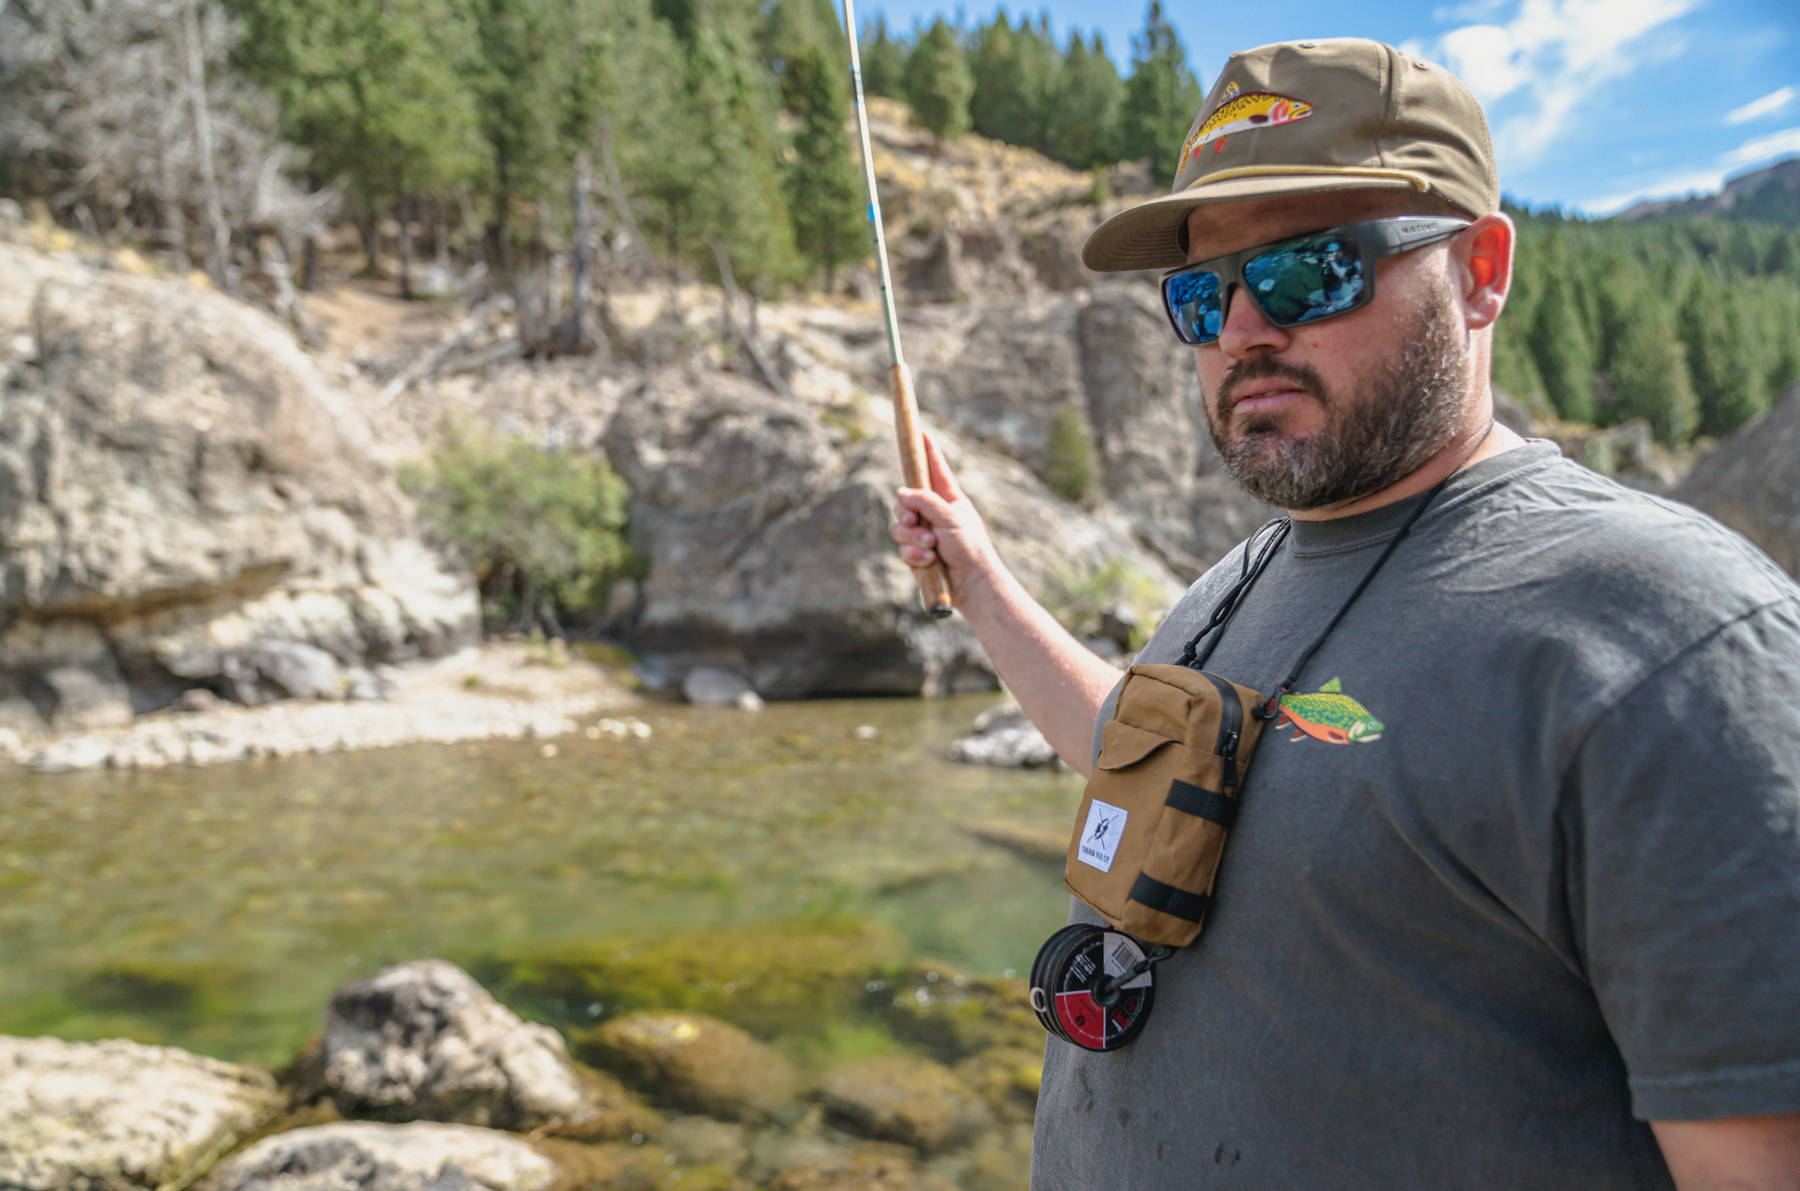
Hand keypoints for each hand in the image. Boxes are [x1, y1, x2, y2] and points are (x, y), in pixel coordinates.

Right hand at [891, 432, 999, 606]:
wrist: (971, 586)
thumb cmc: (969, 548)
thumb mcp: (950, 517)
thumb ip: (924, 501)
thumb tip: (901, 493)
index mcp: (948, 499)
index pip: (935, 469)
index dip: (928, 452)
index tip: (921, 432)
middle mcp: (934, 514)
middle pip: (904, 500)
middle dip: (906, 512)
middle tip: (914, 521)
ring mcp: (924, 535)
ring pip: (899, 527)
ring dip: (913, 538)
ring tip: (931, 547)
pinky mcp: (917, 555)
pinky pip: (903, 549)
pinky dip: (914, 556)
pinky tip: (930, 562)